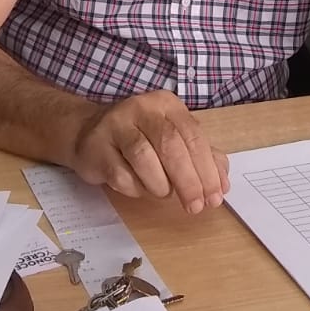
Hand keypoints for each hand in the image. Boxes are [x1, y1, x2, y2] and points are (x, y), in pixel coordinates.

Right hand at [71, 90, 229, 213]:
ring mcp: (115, 125)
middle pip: (170, 145)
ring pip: (144, 157)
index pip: (193, 135)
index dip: (206, 169)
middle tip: (195, 206)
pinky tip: (139, 188)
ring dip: (160, 185)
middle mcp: (141, 108)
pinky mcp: (96, 147)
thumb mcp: (172, 140)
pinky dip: (135, 188)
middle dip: (188, 181)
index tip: (214, 197)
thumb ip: (200, 157)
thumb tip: (222, 184)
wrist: (87, 133)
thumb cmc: (139, 138)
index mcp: (166, 104)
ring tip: (164, 194)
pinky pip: (121, 175)